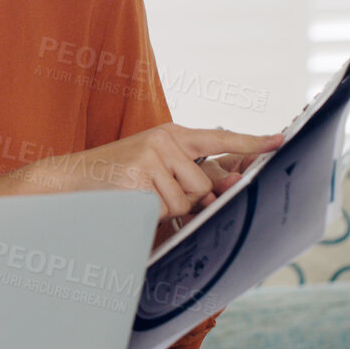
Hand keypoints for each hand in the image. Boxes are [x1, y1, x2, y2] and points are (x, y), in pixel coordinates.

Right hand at [6, 124, 283, 218]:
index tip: (278, 141)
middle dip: (187, 201)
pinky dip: (150, 214)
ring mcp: (150, 156)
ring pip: (185, 201)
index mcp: (172, 134)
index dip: (251, 142)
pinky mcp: (137, 176)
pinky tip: (131, 201)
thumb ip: (187, 174)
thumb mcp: (154, 168)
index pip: (219, 138)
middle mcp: (164, 140)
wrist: (70, 178)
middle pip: (203, 186)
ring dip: (166, 210)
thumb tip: (224, 188)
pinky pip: (163, 209)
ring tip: (140, 197)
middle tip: (157, 195)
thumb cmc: (116, 177)